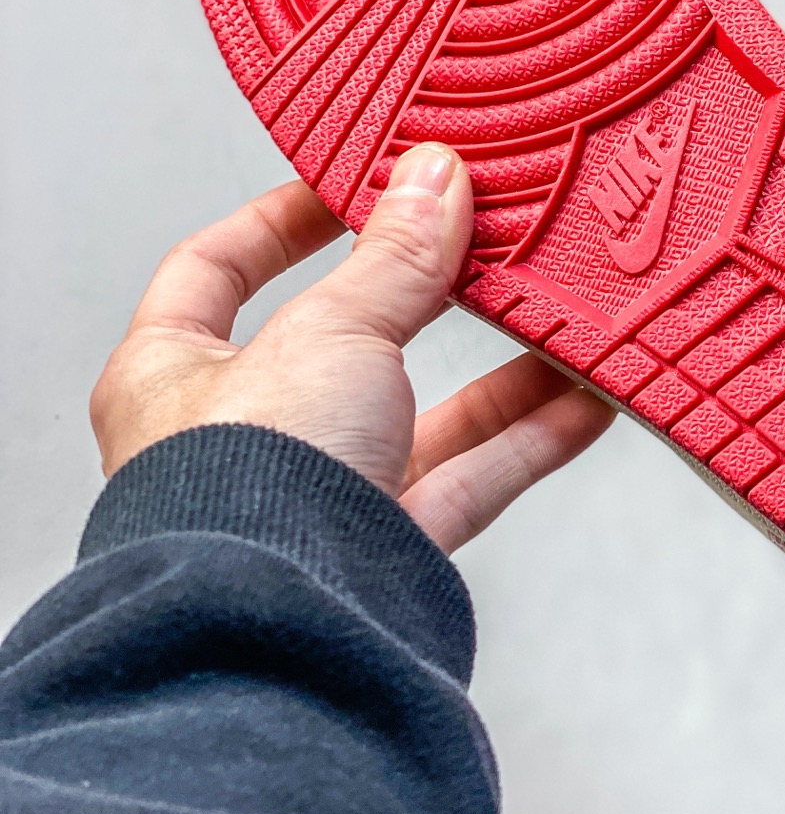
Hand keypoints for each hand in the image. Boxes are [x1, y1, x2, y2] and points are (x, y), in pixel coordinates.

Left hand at [90, 144, 613, 554]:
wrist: (278, 634)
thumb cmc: (244, 490)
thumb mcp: (330, 332)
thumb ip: (394, 259)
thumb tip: (434, 180)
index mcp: (171, 374)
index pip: (213, 269)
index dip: (280, 219)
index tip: (351, 185)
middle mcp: (237, 439)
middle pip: (342, 341)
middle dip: (420, 296)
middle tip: (479, 242)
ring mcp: (313, 498)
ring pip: (419, 418)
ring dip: (497, 372)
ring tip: (557, 317)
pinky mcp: (381, 553)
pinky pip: (467, 482)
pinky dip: (528, 440)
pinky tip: (584, 400)